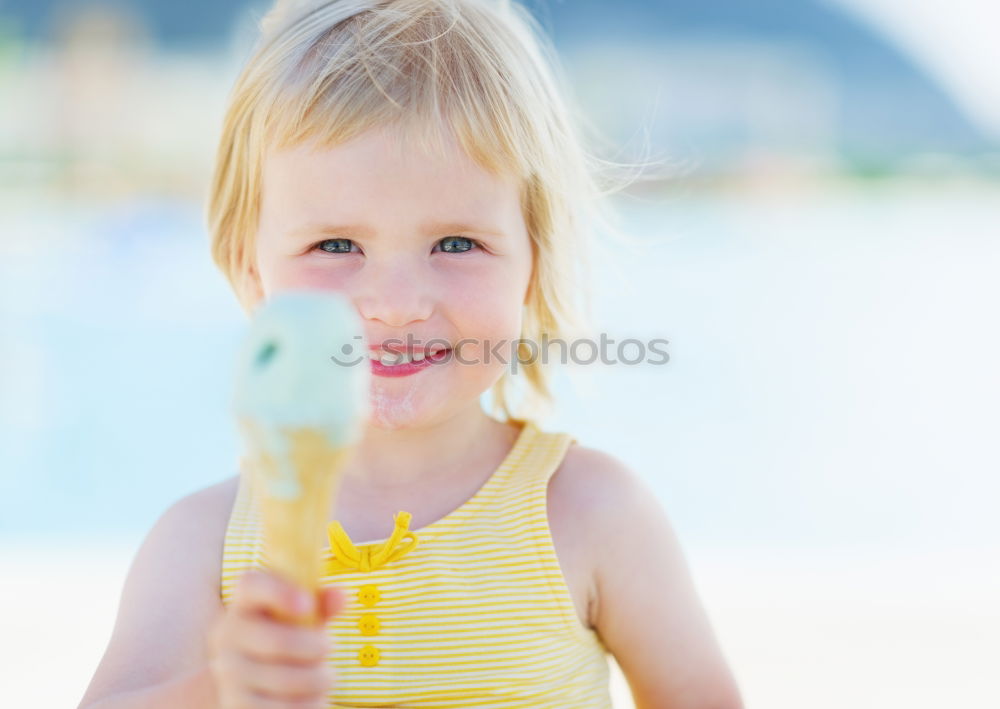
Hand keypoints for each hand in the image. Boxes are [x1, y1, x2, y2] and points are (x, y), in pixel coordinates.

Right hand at [208, 569, 345, 707]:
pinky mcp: (235, 704)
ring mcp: (228, 673)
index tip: (307, 603)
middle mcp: (228, 636)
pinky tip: (312, 697)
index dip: (279, 591)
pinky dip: (308, 704)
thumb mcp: (302, 615)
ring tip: (323, 676)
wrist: (248, 676)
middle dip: (317, 647)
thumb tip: (340, 597)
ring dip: (318, 680)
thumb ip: (321, 602)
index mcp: (244, 603)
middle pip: (279, 641)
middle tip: (328, 648)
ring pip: (286, 681)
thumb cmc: (285, 634)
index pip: (251, 585)